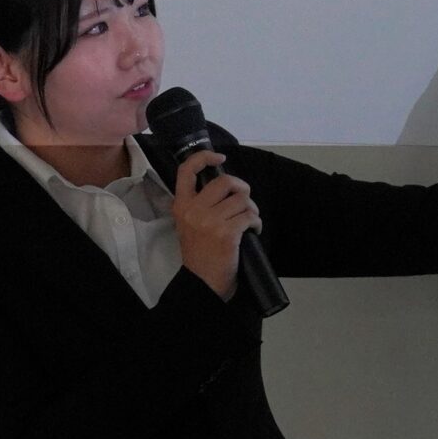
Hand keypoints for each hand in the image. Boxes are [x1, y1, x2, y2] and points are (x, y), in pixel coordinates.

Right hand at [172, 151, 261, 303]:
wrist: (202, 281)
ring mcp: (209, 220)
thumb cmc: (200, 251)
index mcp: (181, 205)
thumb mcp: (190, 223)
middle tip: (244, 202)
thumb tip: (227, 185)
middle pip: (226, 181)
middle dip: (242, 189)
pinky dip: (256, 223)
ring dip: (251, 209)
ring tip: (248, 221)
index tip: (219, 157)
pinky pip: (250, 216)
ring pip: (242, 199)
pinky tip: (253, 231)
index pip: (186, 171)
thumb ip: (201, 203)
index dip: (204, 158)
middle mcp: (193, 209)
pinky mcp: (226, 232)